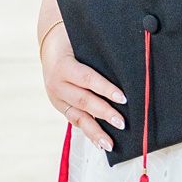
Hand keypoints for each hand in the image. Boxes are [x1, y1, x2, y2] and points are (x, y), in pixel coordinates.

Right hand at [41, 23, 124, 154]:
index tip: (123, 98)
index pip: (87, 78)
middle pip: (84, 100)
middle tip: (123, 123)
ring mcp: (56, 97)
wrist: (50, 44)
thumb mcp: (83, 38)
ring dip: (96, 131)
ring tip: (110, 143)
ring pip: (77, 116)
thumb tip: (131, 50)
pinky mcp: (60, 106)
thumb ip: (102, 49)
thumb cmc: (75, 38)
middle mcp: (56, 84)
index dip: (106, 88)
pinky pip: (74, 121)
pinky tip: (100, 142)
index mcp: (63, 65)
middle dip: (104, 113)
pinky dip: (88, 132)